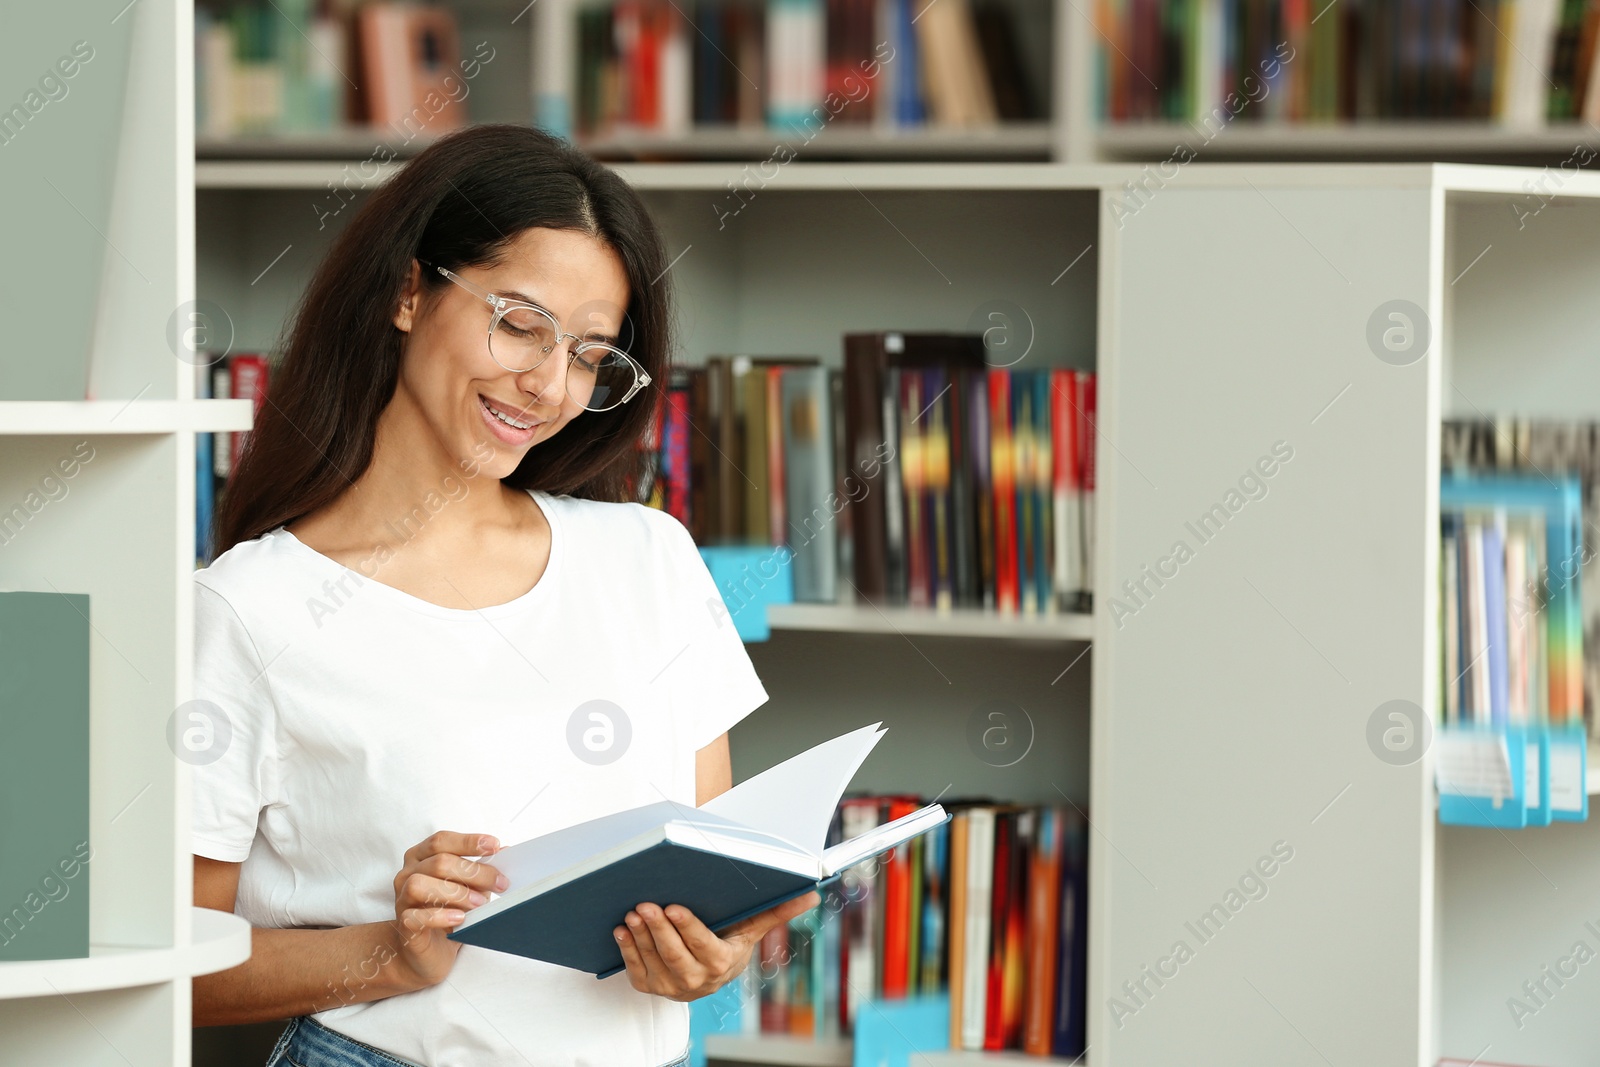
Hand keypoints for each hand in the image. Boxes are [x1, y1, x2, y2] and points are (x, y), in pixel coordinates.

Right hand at [391, 831, 506, 988]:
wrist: (427, 951)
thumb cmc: (448, 912)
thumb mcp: (470, 887)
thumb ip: (482, 869)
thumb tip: (505, 851)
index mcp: (421, 857)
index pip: (441, 841)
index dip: (468, 841)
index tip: (494, 846)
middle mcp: (407, 874)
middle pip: (438, 862)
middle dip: (474, 871)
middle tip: (500, 883)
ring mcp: (402, 899)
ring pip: (420, 884)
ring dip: (456, 892)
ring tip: (479, 903)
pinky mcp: (403, 924)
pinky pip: (415, 916)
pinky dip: (440, 915)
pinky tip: (460, 918)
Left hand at [613, 891, 820, 1001]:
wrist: (708, 976)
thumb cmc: (729, 943)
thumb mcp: (752, 929)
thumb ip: (777, 911)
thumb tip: (811, 893)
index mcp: (721, 963)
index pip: (703, 946)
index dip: (688, 928)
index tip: (674, 907)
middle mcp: (696, 981)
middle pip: (674, 955)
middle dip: (658, 929)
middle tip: (646, 905)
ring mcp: (670, 987)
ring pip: (652, 961)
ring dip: (639, 938)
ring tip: (632, 913)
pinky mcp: (651, 987)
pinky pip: (636, 970)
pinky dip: (627, 950)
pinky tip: (622, 930)